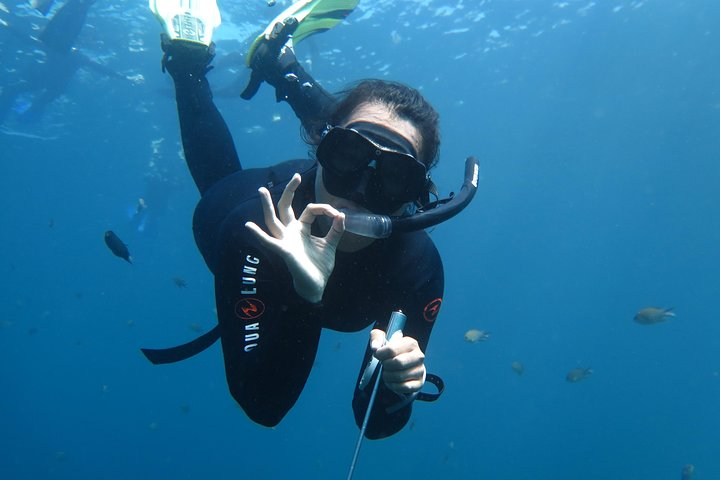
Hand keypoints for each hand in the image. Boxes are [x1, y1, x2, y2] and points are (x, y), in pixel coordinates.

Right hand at [245, 174, 344, 302]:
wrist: (316, 285)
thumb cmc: (319, 266)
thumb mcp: (330, 245)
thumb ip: (336, 230)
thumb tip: (342, 214)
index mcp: (302, 229)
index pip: (310, 210)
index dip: (324, 208)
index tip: (337, 214)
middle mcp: (291, 232)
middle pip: (286, 207)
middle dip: (290, 191)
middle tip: (296, 176)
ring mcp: (285, 241)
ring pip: (273, 220)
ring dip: (267, 205)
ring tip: (262, 190)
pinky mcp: (284, 251)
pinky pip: (269, 242)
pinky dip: (259, 234)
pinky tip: (249, 225)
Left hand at [371, 329, 425, 394]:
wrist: (406, 364)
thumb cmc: (394, 351)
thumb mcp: (384, 339)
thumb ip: (377, 337)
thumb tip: (375, 347)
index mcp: (411, 343)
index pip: (391, 349)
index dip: (380, 354)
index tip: (377, 355)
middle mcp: (418, 356)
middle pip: (398, 363)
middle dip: (386, 365)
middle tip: (384, 364)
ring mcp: (420, 370)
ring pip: (400, 376)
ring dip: (388, 376)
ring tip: (387, 373)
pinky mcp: (419, 383)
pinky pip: (405, 387)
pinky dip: (394, 386)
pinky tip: (392, 381)